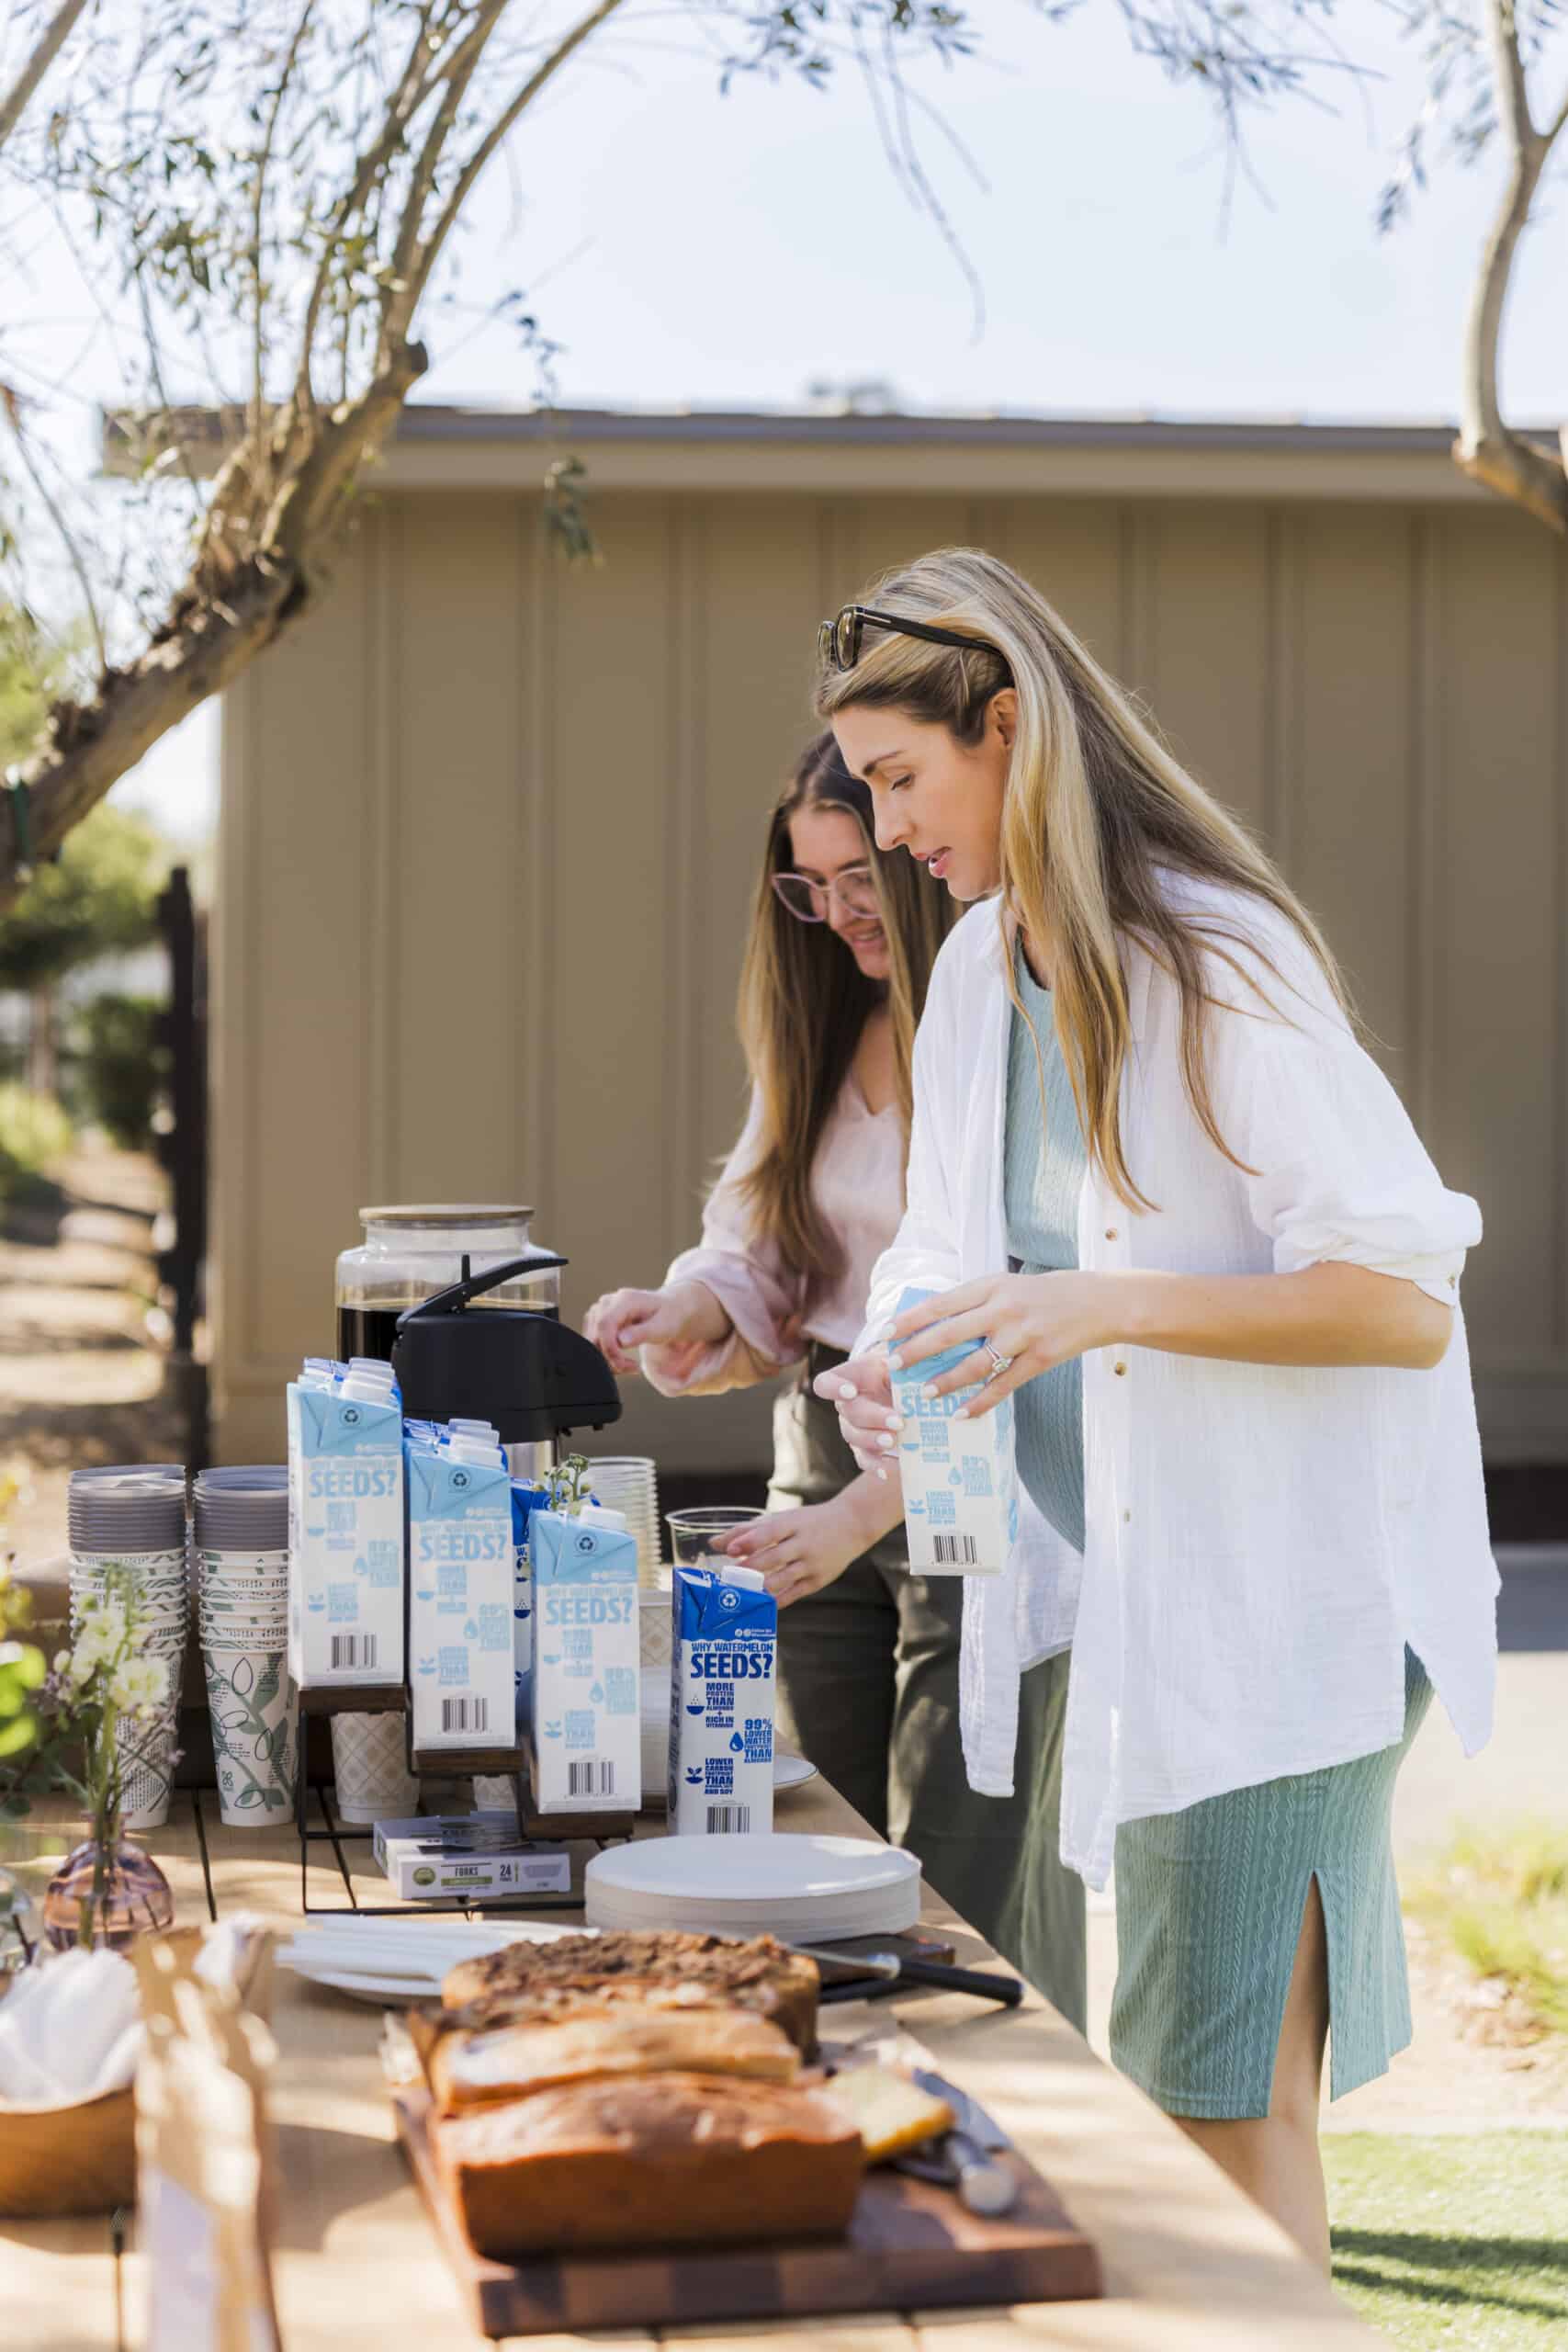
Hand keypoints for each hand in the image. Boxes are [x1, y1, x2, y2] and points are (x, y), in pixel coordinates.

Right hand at [583, 1281, 728, 1376]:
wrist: (670, 1309)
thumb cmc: (669, 1317)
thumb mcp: (663, 1327)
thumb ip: (642, 1333)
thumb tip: (620, 1341)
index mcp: (625, 1299)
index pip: (604, 1324)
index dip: (609, 1348)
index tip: (623, 1365)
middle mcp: (608, 1301)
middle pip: (595, 1335)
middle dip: (609, 1357)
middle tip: (631, 1368)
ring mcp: (600, 1309)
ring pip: (591, 1341)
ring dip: (608, 1358)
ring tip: (630, 1365)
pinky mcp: (597, 1319)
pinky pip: (594, 1341)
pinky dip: (606, 1354)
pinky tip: (622, 1358)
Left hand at [717, 1495, 867, 1606]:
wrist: (851, 1526)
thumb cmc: (807, 1522)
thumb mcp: (782, 1520)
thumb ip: (748, 1531)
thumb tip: (714, 1544)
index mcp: (793, 1524)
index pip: (770, 1532)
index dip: (750, 1541)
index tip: (730, 1550)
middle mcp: (804, 1543)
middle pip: (774, 1557)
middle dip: (750, 1568)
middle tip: (729, 1577)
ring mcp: (812, 1564)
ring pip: (783, 1579)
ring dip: (760, 1587)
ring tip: (741, 1592)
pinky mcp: (818, 1581)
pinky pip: (793, 1594)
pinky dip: (776, 1600)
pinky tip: (760, 1602)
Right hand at [811, 1347, 902, 1477]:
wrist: (906, 1387)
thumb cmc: (900, 1369)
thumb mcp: (899, 1360)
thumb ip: (900, 1365)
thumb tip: (911, 1371)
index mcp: (850, 1378)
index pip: (825, 1384)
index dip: (833, 1389)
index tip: (851, 1391)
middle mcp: (846, 1405)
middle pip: (849, 1413)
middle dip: (873, 1418)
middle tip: (898, 1422)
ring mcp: (853, 1428)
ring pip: (854, 1437)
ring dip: (874, 1441)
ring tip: (895, 1442)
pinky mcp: (865, 1448)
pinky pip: (864, 1459)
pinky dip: (876, 1466)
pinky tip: (888, 1472)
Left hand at [887, 1272, 1119, 1417]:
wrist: (1099, 1302)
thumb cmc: (1047, 1293)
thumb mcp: (1008, 1286)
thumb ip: (976, 1303)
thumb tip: (934, 1322)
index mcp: (991, 1286)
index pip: (941, 1304)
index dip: (910, 1319)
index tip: (886, 1332)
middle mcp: (1003, 1309)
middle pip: (950, 1333)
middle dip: (917, 1351)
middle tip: (894, 1365)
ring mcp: (1022, 1335)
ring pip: (975, 1364)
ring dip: (946, 1382)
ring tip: (925, 1395)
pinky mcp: (1040, 1359)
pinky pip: (1004, 1385)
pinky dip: (981, 1402)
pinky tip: (962, 1414)